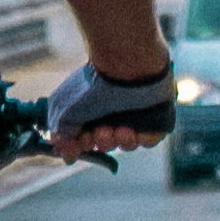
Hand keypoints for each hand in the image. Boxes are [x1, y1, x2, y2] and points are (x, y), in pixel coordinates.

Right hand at [46, 56, 176, 154]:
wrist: (124, 65)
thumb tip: (67, 155)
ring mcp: (135, 114)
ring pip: (127, 144)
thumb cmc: (92, 85)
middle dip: (101, 142)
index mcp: (91, 109)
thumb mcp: (66, 111)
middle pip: (107, 143)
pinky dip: (140, 140)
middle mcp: (112, 111)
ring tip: (115, 129)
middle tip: (99, 132)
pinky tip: (132, 130)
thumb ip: (63, 135)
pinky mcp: (156, 116)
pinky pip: (149, 139)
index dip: (82, 145)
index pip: (87, 137)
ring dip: (118, 142)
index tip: (77, 145)